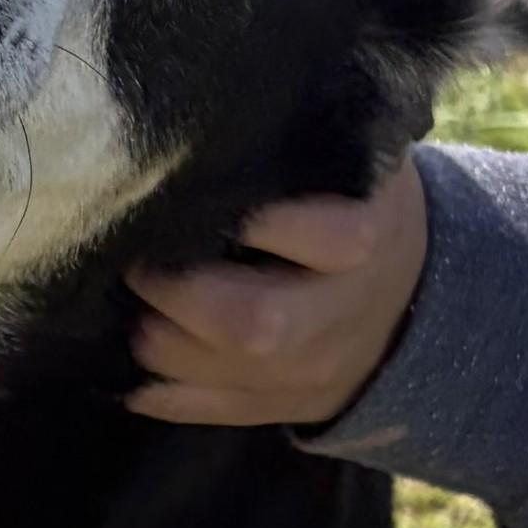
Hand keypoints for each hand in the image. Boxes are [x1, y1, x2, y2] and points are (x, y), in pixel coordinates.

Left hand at [127, 155, 427, 428]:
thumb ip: (297, 146)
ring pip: (209, 371)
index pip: (311, 236)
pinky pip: (197, 412)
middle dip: (171, 290)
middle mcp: (339, 315)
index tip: (186, 192)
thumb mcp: (355, 166)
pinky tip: (123, 347)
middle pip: (249, 323)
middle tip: (131, 253)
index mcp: (365, 239)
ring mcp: (309, 374)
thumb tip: (203, 115)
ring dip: (148, 334)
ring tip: (125, 295)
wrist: (404, 302)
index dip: (241, 219)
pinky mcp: (275, 408)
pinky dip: (147, 386)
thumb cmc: (355, 208)